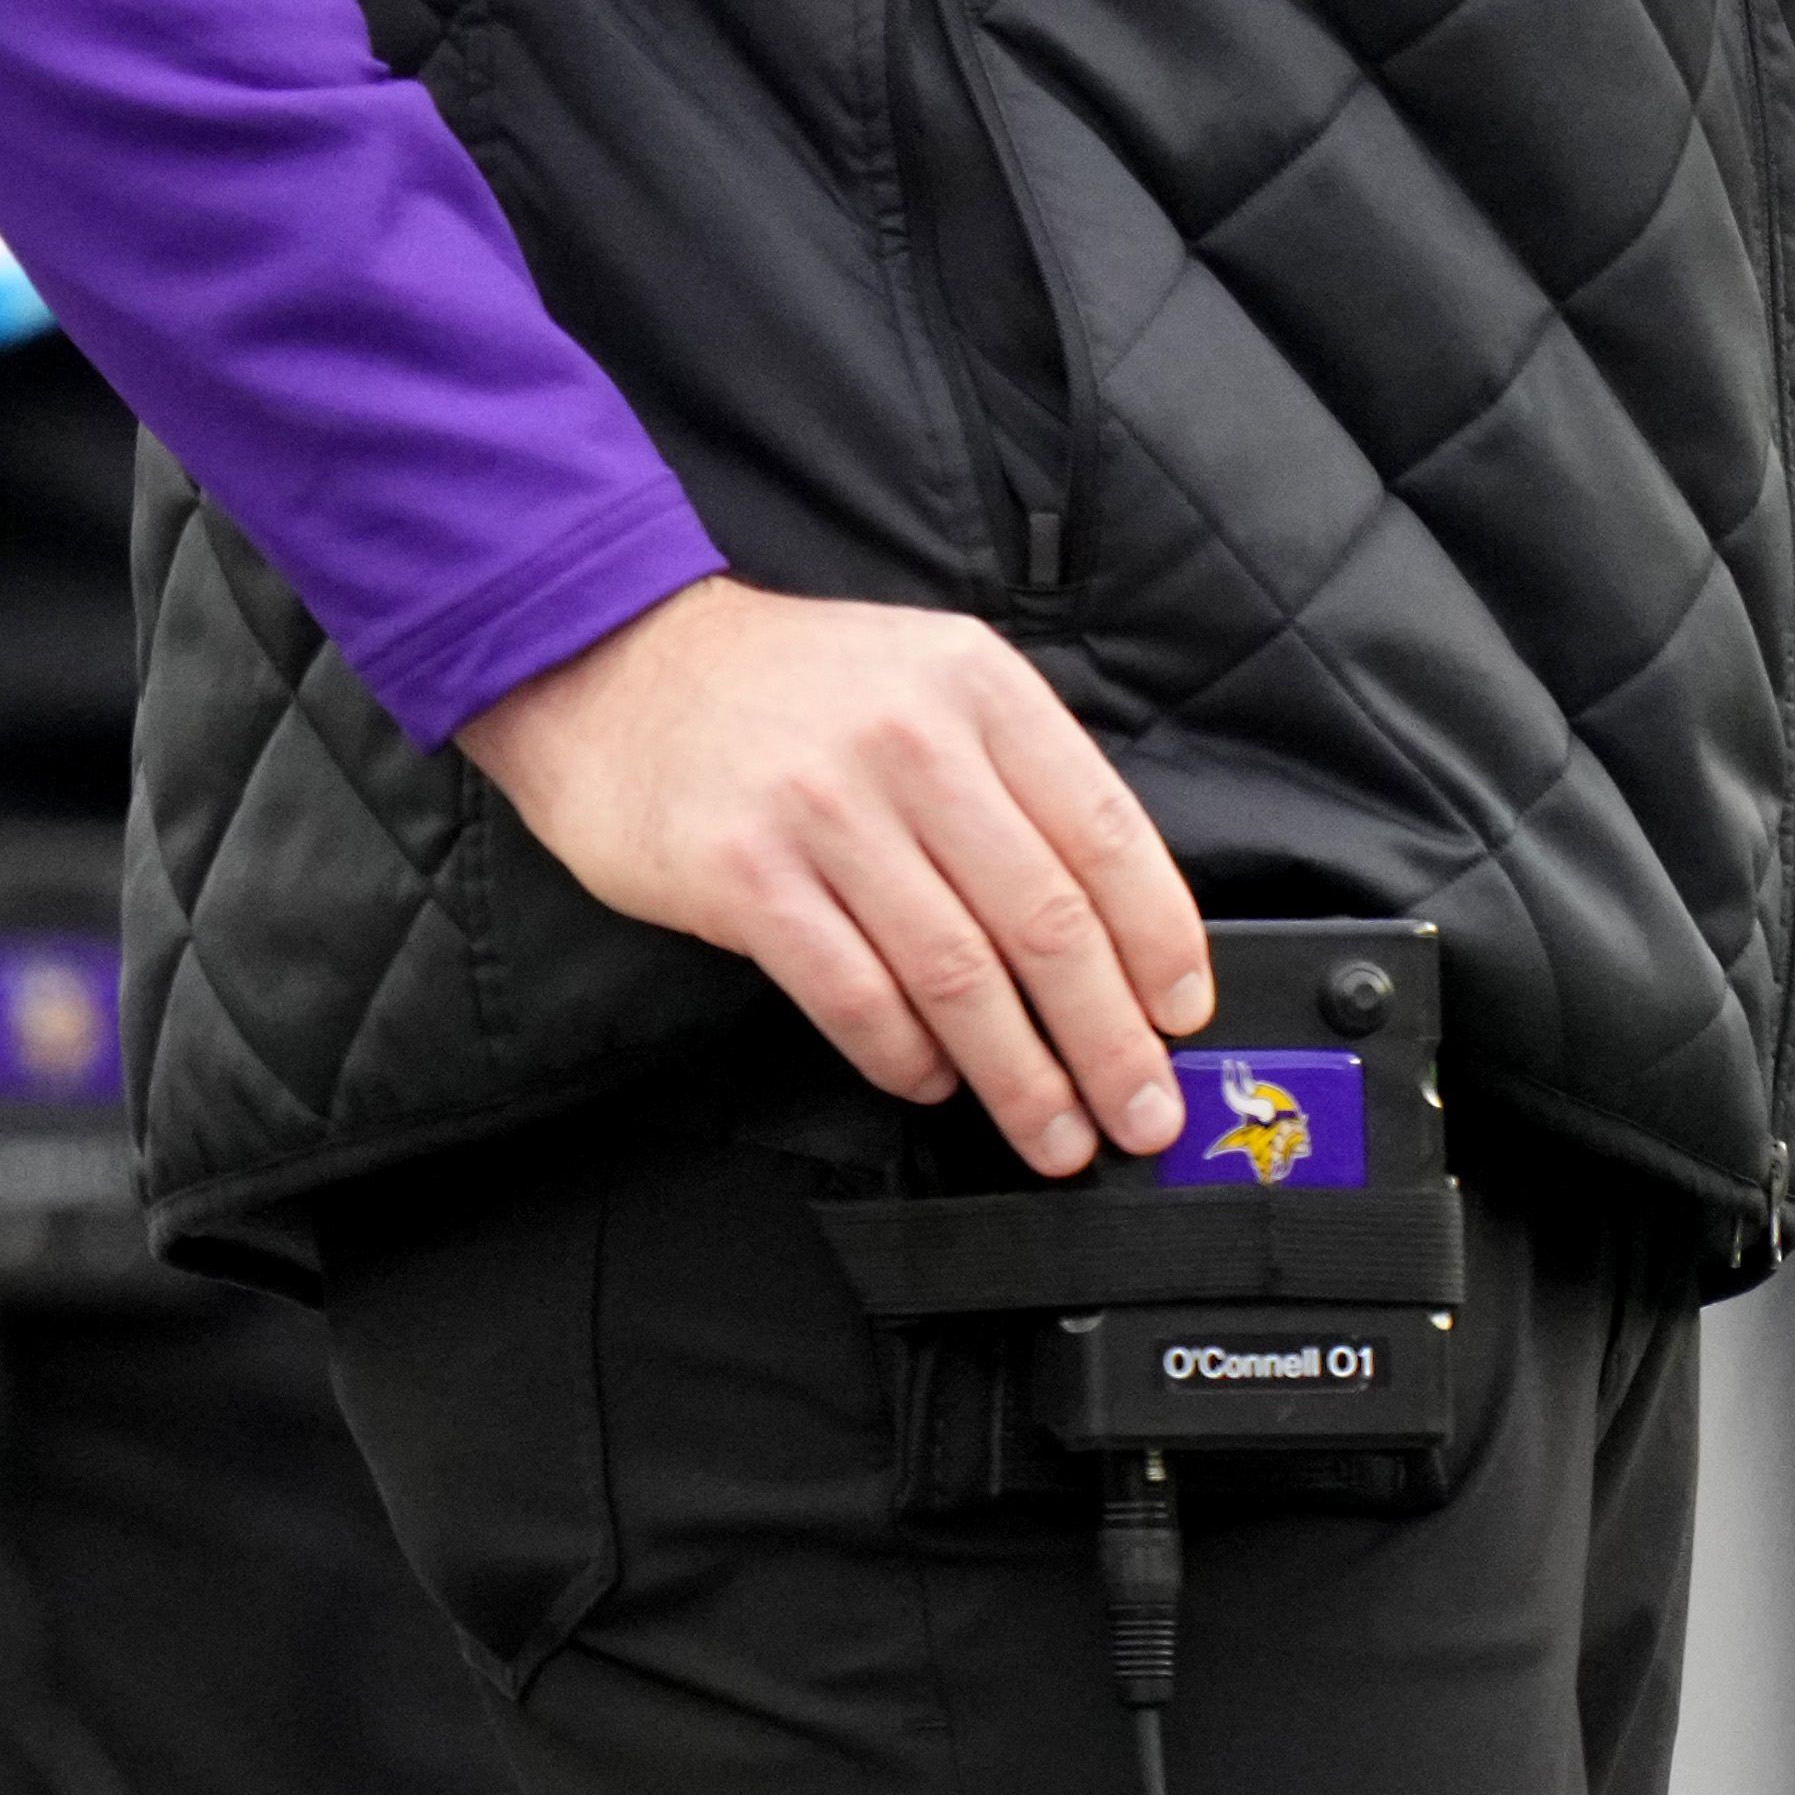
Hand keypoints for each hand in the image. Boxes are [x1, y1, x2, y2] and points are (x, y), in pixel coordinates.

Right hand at [455, 574, 1214, 1168]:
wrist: (614, 662)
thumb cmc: (783, 689)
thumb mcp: (921, 681)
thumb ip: (1010, 778)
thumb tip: (1108, 924)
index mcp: (976, 686)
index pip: (1103, 831)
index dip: (1158, 941)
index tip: (1181, 1016)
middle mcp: (911, 741)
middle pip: (1044, 919)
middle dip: (1107, 1036)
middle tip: (1139, 1108)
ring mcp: (824, 810)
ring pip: (958, 974)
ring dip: (1020, 1075)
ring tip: (1053, 1131)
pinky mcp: (746, 877)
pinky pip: (856, 995)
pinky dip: (908, 1056)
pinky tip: (934, 1079)